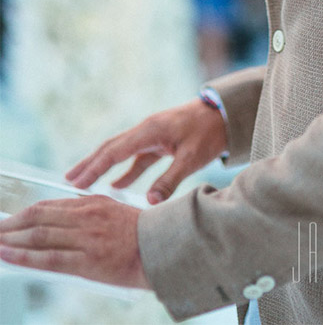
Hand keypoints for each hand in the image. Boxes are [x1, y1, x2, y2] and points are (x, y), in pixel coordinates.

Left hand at [0, 196, 148, 288]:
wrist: (165, 251)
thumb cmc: (143, 236)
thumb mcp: (116, 214)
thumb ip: (89, 216)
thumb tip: (59, 224)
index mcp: (94, 204)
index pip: (49, 206)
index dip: (25, 214)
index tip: (10, 221)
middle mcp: (87, 217)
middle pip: (39, 217)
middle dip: (11, 225)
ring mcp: (86, 238)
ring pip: (39, 235)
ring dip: (10, 239)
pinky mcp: (86, 260)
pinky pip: (47, 258)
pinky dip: (22, 256)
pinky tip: (5, 254)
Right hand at [66, 99, 227, 204]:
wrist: (228, 112)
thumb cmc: (211, 131)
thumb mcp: (192, 157)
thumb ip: (171, 179)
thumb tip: (148, 201)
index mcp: (151, 130)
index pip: (115, 151)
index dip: (94, 168)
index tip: (76, 183)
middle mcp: (147, 129)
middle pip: (111, 148)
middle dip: (90, 165)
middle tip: (69, 181)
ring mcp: (154, 134)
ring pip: (122, 152)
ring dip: (104, 167)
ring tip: (84, 183)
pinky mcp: (162, 140)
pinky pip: (138, 156)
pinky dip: (126, 169)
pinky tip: (117, 184)